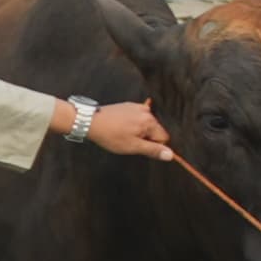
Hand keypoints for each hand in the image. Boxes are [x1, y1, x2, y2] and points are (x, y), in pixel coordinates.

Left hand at [60, 97, 174, 160]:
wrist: (90, 121)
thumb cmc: (110, 135)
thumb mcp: (132, 147)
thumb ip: (153, 150)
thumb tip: (170, 155)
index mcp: (149, 121)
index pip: (164, 138)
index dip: (153, 146)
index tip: (140, 147)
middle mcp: (146, 111)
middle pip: (155, 130)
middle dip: (146, 138)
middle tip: (129, 141)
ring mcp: (136, 107)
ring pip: (146, 125)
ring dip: (138, 131)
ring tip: (122, 134)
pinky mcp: (128, 106)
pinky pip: (137, 118)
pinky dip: (132, 124)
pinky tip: (120, 127)